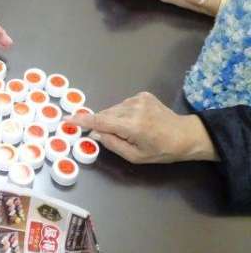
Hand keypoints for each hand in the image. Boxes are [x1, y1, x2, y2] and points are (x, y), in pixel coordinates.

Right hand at [68, 92, 217, 163]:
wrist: (186, 135)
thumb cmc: (162, 151)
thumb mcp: (135, 157)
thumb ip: (113, 144)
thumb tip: (96, 133)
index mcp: (132, 126)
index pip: (100, 121)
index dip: (82, 120)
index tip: (66, 119)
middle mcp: (134, 108)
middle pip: (105, 114)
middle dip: (103, 124)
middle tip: (112, 136)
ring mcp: (138, 99)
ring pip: (113, 109)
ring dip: (113, 119)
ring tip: (129, 130)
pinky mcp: (143, 95)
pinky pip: (123, 105)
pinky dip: (123, 113)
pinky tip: (136, 121)